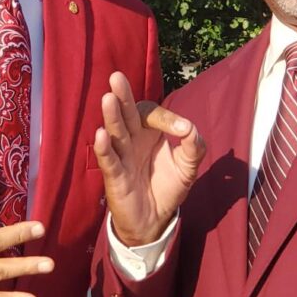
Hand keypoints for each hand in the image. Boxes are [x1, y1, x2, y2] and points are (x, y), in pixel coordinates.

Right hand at [93, 72, 204, 247]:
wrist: (155, 219)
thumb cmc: (168, 187)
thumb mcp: (188, 167)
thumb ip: (194, 147)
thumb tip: (191, 129)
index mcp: (149, 132)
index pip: (152, 114)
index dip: (167, 119)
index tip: (184, 131)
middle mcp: (133, 140)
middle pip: (126, 114)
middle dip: (123, 96)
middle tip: (117, 77)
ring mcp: (122, 156)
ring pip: (115, 132)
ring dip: (111, 116)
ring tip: (108, 99)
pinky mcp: (114, 176)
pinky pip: (108, 160)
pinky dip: (103, 148)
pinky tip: (101, 135)